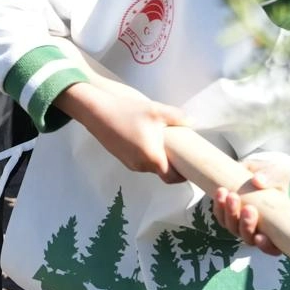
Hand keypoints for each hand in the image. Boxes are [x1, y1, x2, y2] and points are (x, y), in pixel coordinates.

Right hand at [56, 78, 186, 182]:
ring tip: (159, 141)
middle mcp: (141, 166)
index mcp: (153, 158)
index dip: (182, 176)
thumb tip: (193, 121)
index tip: (188, 166)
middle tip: (177, 148)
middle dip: (170, 163)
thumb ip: (177, 117)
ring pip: (149, 166)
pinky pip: (138, 161)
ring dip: (156, 158)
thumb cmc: (127, 112)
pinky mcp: (121, 158)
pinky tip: (144, 138)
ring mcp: (129, 163)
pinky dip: (145, 154)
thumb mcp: (156, 111)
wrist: (97, 112)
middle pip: (161, 171)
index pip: (172, 178)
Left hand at [213, 160, 288, 256]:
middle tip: (248, 208)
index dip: (267, 246)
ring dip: (230, 213)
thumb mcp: (278, 173)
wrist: (257, 169)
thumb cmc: (274, 176)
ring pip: (232, 227)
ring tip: (231, 195)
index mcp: (277, 227)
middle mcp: (257, 229)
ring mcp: (240, 223)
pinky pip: (221, 215)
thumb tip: (258, 181)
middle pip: (248, 237)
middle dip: (246, 225)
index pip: (273, 247)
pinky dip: (219, 206)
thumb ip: (271, 177)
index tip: (260, 236)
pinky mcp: (228, 213)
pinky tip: (221, 192)